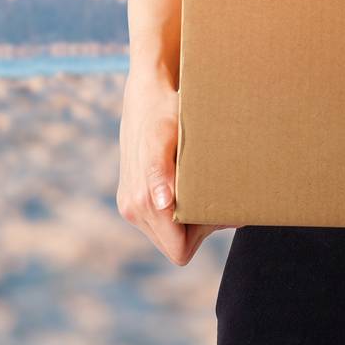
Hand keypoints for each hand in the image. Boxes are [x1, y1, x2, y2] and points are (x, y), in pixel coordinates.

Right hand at [116, 74, 239, 263]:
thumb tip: (160, 203)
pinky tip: (190, 181)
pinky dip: (179, 207)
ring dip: (188, 217)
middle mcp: (132, 209)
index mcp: (141, 203)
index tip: (213, 207)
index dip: (201, 236)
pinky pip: (161, 219)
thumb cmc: (164, 113)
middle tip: (213, 194)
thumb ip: (161, 173)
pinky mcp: (133, 196)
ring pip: (169, 233)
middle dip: (197, 228)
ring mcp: (131, 204)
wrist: (147, 94)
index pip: (179, 250)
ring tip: (202, 184)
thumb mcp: (166, 139)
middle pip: (174, 244)